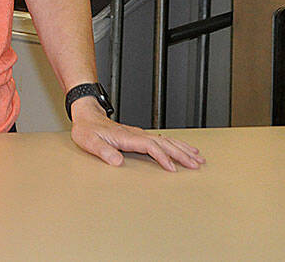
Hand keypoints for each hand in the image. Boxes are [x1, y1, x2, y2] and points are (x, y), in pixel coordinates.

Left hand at [69, 102, 203, 170]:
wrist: (87, 115)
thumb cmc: (87, 129)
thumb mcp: (89, 141)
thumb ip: (103, 151)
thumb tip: (117, 161)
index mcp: (126, 137)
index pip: (149, 146)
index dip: (161, 157)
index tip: (172, 169)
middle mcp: (136, 134)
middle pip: (164, 143)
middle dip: (181, 154)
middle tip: (196, 164)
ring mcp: (139, 134)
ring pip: (166, 140)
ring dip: (182, 149)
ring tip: (198, 157)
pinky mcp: (140, 136)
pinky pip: (162, 140)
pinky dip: (176, 144)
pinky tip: (184, 149)